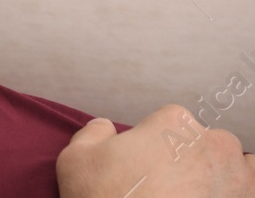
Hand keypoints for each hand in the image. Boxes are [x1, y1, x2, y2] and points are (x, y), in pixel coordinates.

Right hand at [58, 106, 254, 197]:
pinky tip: (216, 196)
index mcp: (173, 122)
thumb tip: (104, 128)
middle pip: (205, 142)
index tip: (144, 164)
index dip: (155, 143)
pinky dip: (237, 192)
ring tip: (191, 193)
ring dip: (219, 176)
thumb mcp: (76, 159)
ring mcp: (236, 178)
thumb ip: (92, 133)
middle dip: (189, 158)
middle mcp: (212, 144)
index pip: (170, 121)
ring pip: (234, 166)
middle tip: (166, 183)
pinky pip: (252, 188)